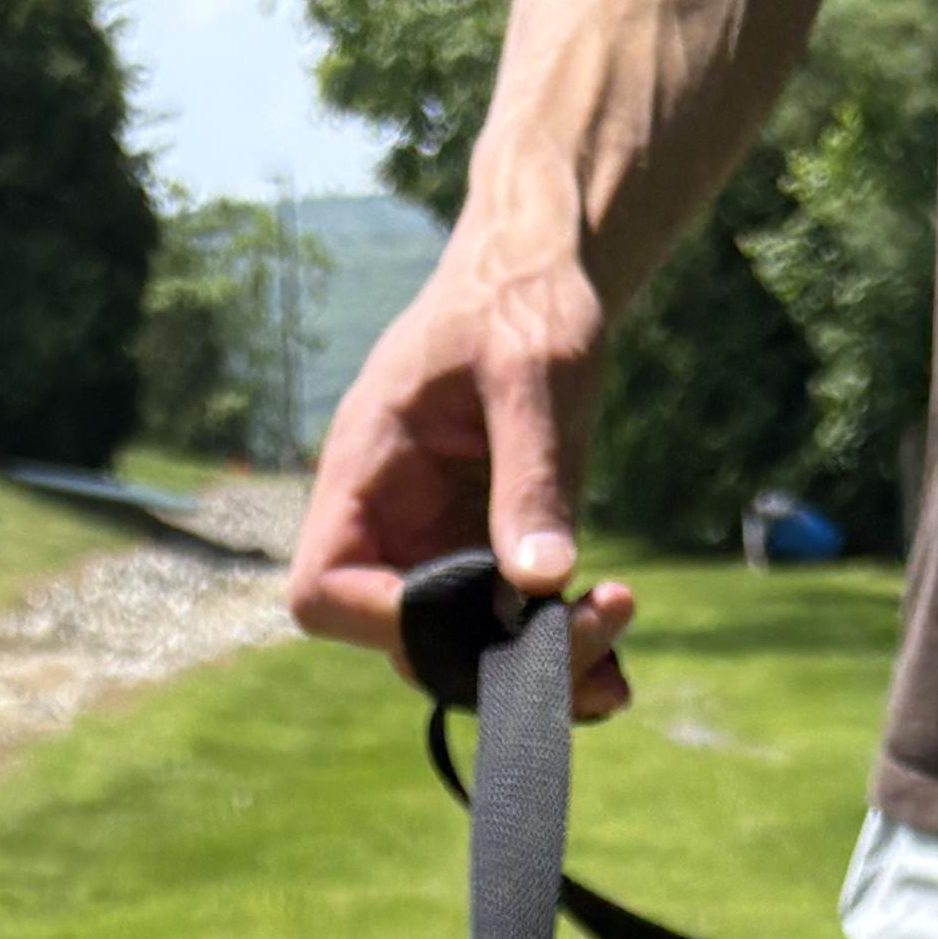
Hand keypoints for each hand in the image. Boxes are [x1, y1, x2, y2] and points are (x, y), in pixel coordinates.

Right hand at [287, 247, 639, 722]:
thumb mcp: (536, 375)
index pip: (323, 591)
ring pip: (461, 649)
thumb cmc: (523, 299)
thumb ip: (532, 476)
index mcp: (363, 470)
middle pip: (402, 641)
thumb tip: (540, 581)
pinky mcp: (484, 556)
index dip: (383, 624)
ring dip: (535, 665)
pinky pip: (507, 626)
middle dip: (490, 659)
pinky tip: (611, 632)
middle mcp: (388, 523)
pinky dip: (557, 645)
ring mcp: (434, 546)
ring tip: (614, 650)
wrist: (542, 274)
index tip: (475, 618)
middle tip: (595, 633)